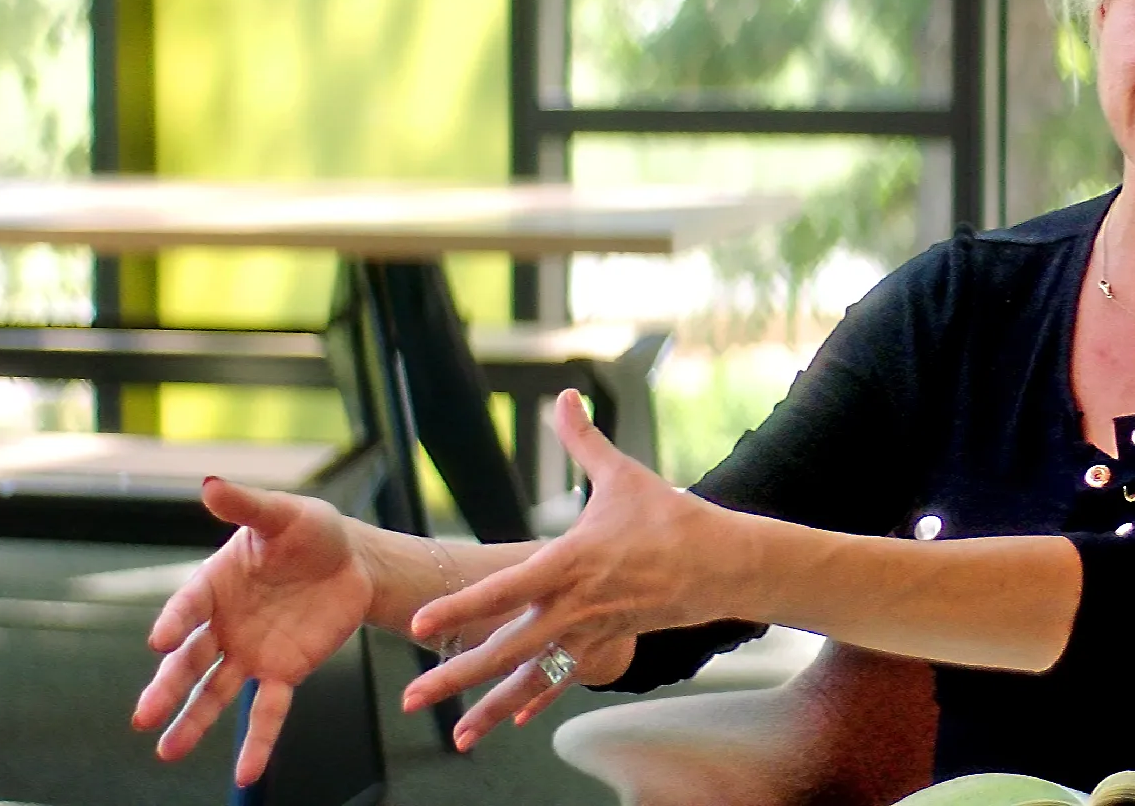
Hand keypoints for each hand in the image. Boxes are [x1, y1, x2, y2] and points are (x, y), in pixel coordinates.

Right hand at [132, 479, 375, 786]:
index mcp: (215, 584)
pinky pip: (268, 710)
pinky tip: (245, 773)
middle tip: (144, 717)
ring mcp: (249, 652)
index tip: (160, 641)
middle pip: (191, 661)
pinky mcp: (283, 672)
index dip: (175, 622)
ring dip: (193, 721)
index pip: (189, 606)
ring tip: (167, 751)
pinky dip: (258, 741)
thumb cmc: (309, 532)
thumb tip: (210, 483)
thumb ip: (246, 505)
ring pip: (215, 692)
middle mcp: (223, 625)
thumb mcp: (283, 514)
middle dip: (168, 688)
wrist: (351, 561)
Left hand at [400, 390, 735, 720]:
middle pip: (505, 649)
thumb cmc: (671, 517)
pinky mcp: (606, 645)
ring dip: (490, 709)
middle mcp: (573, 607)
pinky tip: (512, 719)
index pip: (504, 590)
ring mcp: (589, 633)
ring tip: (457, 738)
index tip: (421, 624)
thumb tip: (564, 395)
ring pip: (531, 678)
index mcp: (570, 563)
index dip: (460, 607)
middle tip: (411, 698)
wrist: (722, 565)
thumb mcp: (624, 474)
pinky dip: (537, 700)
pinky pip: (564, 679)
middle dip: (455, 677)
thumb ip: (584, 439)